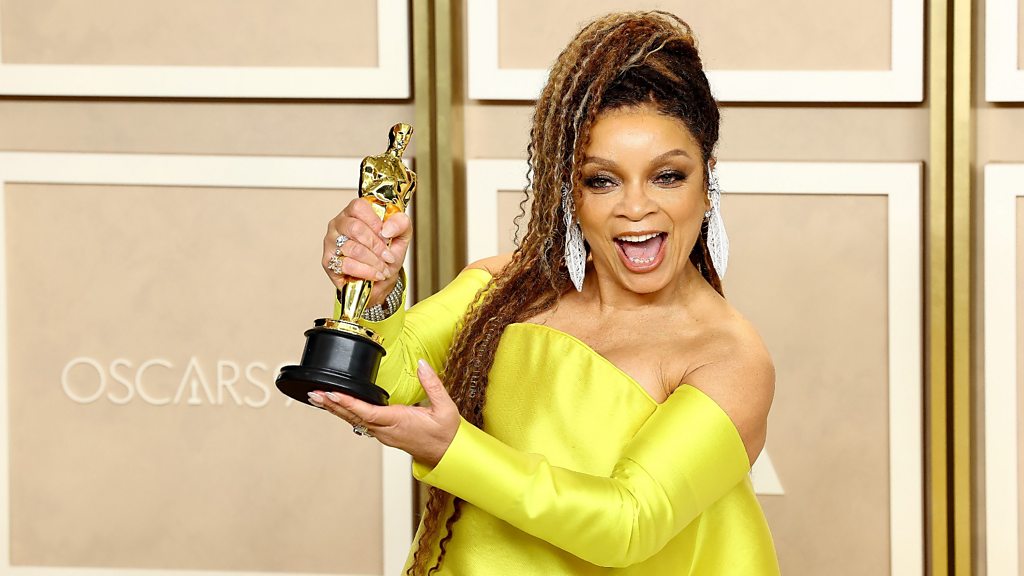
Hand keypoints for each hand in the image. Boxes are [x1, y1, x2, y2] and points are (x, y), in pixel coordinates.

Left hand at [308, 360, 458, 466]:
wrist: (447, 455)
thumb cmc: (446, 435)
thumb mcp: (445, 408)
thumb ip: (432, 384)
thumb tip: (422, 365)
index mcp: (399, 422)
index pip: (368, 412)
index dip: (348, 403)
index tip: (332, 394)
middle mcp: (387, 430)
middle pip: (354, 417)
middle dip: (332, 405)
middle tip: (314, 394)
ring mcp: (384, 434)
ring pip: (355, 421)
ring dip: (336, 410)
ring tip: (319, 398)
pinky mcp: (384, 434)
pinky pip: (361, 422)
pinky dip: (346, 413)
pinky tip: (338, 407)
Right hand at [323, 197, 411, 306]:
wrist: (381, 279)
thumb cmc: (387, 255)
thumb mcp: (401, 236)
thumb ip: (401, 224)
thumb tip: (388, 228)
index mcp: (354, 212)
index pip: (359, 207)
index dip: (375, 222)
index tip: (386, 235)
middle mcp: (339, 224)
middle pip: (355, 228)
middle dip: (377, 245)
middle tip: (388, 256)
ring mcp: (331, 242)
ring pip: (353, 248)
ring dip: (374, 261)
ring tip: (384, 268)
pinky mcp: (328, 262)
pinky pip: (347, 265)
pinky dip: (366, 271)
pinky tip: (375, 274)